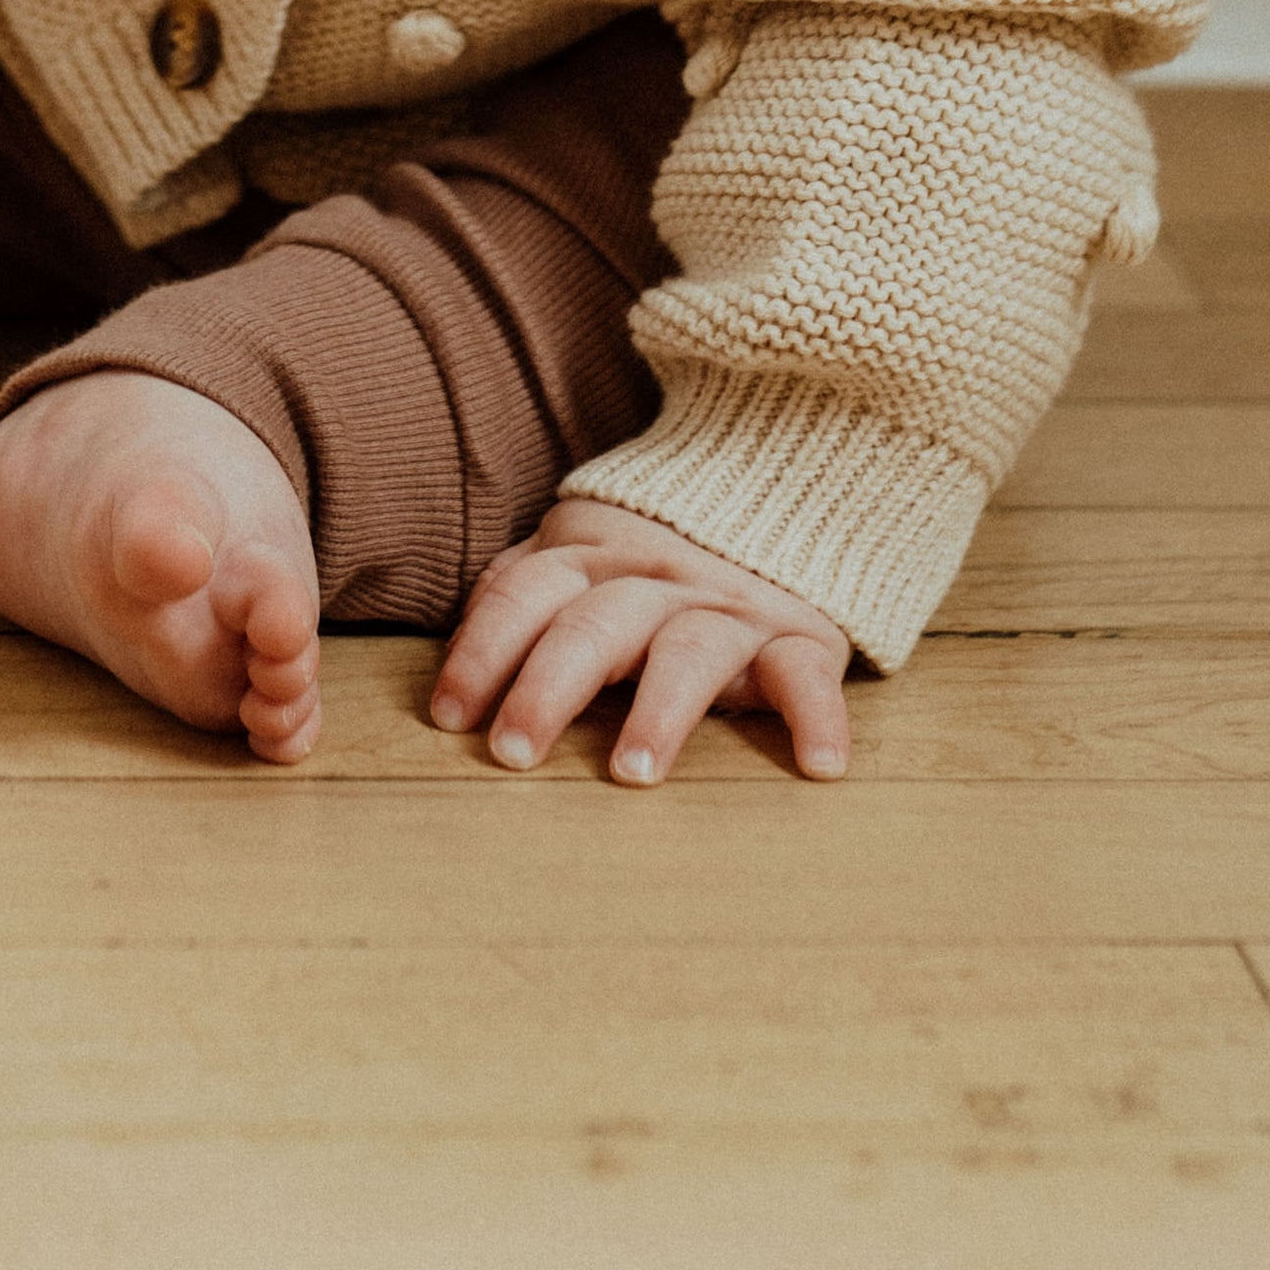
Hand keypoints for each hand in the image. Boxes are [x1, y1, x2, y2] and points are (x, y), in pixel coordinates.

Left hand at [428, 499, 855, 785]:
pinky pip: (809, 674)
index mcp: (591, 558)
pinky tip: (819, 765)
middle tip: (512, 752)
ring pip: (689, 651)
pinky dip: (818, 717)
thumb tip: (456, 642)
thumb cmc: (650, 562)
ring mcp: (729, 609)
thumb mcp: (579, 556)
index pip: (525, 594)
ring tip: (632, 773)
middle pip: (594, 625)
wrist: (779, 497)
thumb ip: (521, 590)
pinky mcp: (801, 638)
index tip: (450, 716)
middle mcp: (656, 581)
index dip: (483, 650)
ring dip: (659, 710)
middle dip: (548, 687)